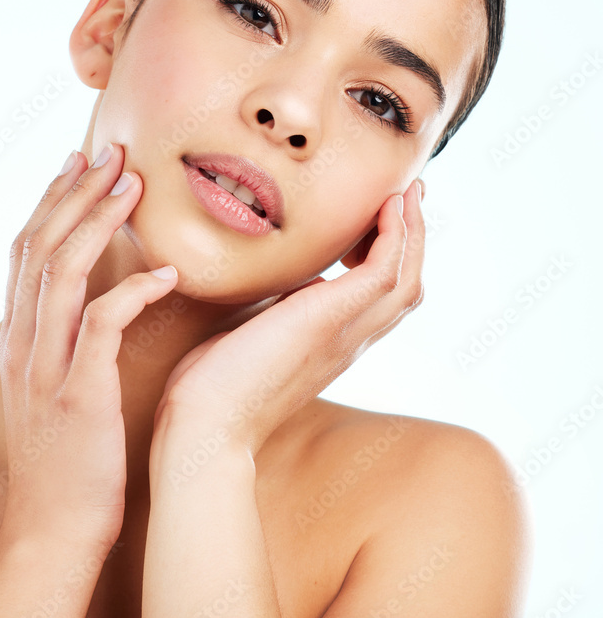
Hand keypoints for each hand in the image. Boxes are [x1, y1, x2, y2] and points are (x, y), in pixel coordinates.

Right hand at [0, 142, 178, 544]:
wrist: (50, 530)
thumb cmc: (65, 458)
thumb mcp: (52, 389)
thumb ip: (63, 342)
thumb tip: (90, 303)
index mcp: (18, 338)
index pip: (26, 251)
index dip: (51, 200)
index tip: (78, 162)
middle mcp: (24, 343)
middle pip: (40, 246)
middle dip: (75, 192)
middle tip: (110, 150)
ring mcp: (46, 368)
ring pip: (63, 273)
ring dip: (97, 222)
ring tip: (133, 184)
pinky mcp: (78, 396)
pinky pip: (102, 329)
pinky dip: (130, 293)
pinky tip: (164, 272)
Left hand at [152, 180, 425, 456]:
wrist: (206, 425)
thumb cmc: (211, 388)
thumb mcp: (247, 338)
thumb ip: (269, 316)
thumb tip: (270, 296)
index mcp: (330, 344)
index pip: (379, 299)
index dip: (389, 257)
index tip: (381, 218)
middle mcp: (348, 341)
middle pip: (406, 286)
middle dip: (411, 238)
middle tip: (407, 195)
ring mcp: (345, 332)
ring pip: (406, 278)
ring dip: (411, 230)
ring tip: (405, 192)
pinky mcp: (329, 319)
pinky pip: (384, 272)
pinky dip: (395, 237)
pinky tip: (387, 207)